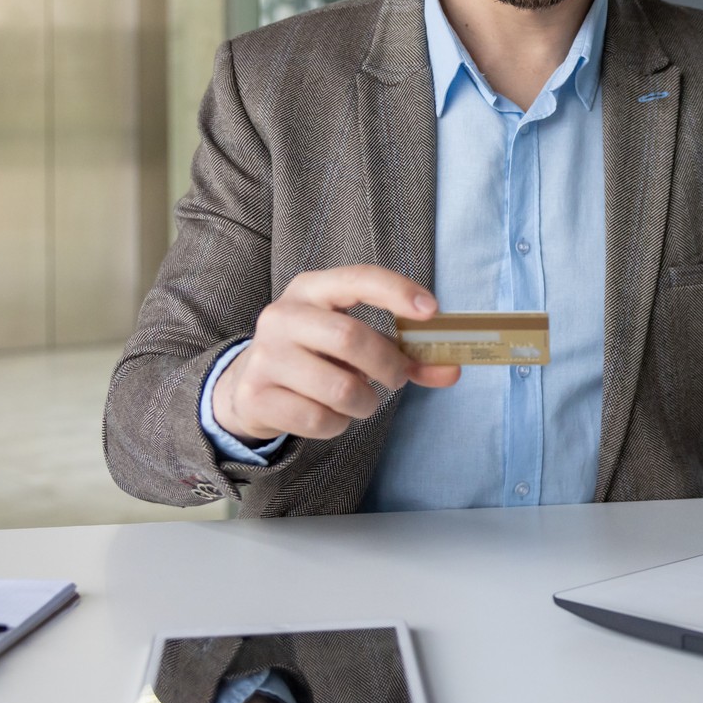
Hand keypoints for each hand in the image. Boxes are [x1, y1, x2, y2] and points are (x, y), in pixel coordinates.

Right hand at [211, 265, 455, 443]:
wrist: (250, 386)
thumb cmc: (318, 356)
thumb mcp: (356, 343)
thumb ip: (406, 353)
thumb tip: (452, 369)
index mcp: (312, 289)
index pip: (359, 278)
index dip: (398, 292)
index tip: (432, 312)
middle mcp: (283, 315)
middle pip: (351, 338)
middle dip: (388, 365)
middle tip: (396, 379)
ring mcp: (265, 356)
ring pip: (340, 388)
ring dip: (366, 402)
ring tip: (361, 400)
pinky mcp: (256, 396)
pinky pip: (319, 418)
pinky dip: (338, 424)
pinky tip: (329, 414)